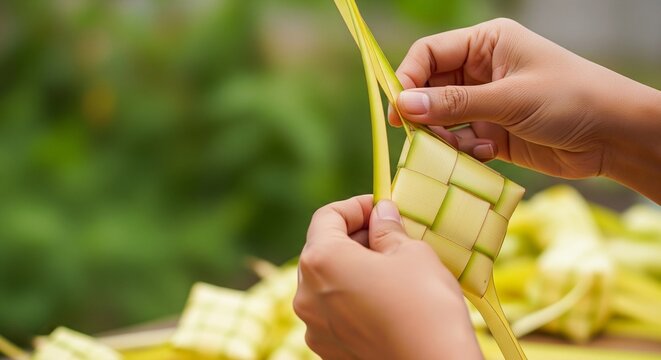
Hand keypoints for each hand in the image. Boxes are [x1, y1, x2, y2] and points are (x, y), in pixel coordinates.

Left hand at [294, 195, 481, 359]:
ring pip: (327, 282)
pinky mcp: (328, 349)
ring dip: (353, 266)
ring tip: (391, 266)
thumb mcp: (412, 253)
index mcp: (321, 261)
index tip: (380, 207)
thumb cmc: (425, 307)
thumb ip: (388, 228)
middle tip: (390, 233)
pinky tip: (385, 298)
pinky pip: (334, 310)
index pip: (327, 216)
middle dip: (354, 236)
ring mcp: (314, 326)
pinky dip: (352, 296)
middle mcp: (306, 294)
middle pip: (323, 249)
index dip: (355, 206)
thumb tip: (381, 213)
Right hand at [389, 18, 660, 201]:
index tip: (398, 109)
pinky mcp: (490, 131)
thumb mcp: (509, 99)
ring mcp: (484, 102)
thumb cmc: (570, 100)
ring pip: (440, 119)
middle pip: (429, 89)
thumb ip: (454, 103)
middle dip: (424, 114)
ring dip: (444, 137)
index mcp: (485, 44)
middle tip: (421, 137)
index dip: (408, 78)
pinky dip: (461, 151)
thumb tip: (402, 105)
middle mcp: (480, 70)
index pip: (429, 53)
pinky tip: (486, 153)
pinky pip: (457, 140)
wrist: (613, 136)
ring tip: (468, 147)